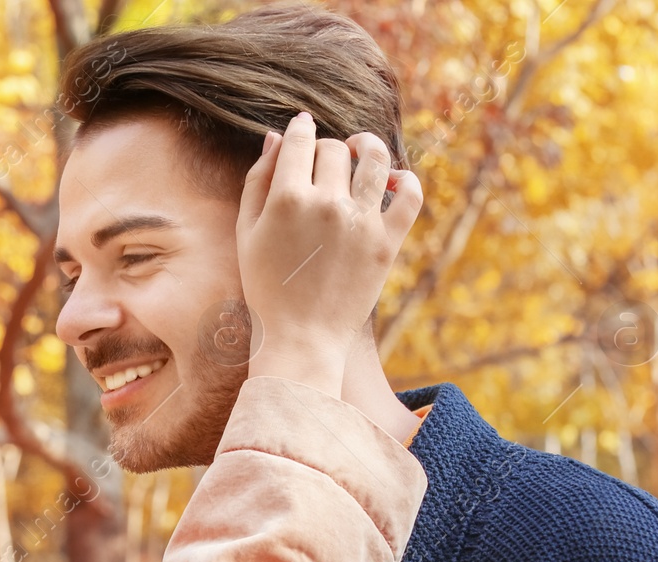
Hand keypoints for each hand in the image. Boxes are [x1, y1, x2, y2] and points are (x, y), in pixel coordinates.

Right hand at [237, 113, 422, 396]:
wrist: (301, 338)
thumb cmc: (267, 287)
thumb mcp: (247, 233)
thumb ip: (257, 181)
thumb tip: (276, 137)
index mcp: (288, 199)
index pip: (302, 140)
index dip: (301, 128)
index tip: (303, 126)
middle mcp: (327, 203)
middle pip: (335, 150)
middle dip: (328, 148)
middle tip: (324, 160)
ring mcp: (361, 221)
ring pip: (376, 159)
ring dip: (368, 146)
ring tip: (361, 150)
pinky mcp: (388, 242)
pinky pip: (410, 195)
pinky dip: (406, 180)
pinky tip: (394, 181)